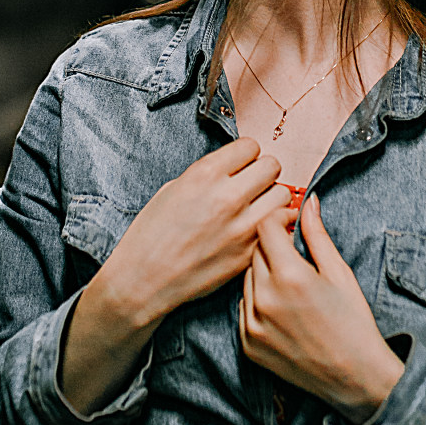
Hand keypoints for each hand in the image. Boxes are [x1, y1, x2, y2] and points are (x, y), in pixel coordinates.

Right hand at [61, 138, 291, 413]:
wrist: (144, 279)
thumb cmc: (152, 233)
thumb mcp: (174, 188)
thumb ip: (210, 175)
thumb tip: (236, 169)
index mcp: (205, 175)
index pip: (250, 146)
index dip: (246, 154)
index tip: (241, 163)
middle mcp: (227, 197)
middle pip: (271, 165)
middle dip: (263, 170)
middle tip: (253, 182)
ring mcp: (241, 227)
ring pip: (281, 195)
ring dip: (271, 196)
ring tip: (258, 204)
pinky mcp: (248, 253)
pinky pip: (278, 227)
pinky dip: (273, 224)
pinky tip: (258, 227)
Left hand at [239, 193, 403, 424]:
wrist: (354, 377)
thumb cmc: (352, 322)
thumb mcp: (339, 272)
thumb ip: (317, 234)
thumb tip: (308, 202)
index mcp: (289, 276)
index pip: (265, 228)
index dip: (278, 219)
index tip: (290, 222)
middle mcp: (265, 299)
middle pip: (255, 251)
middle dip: (273, 246)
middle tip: (295, 255)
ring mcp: (253, 324)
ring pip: (247, 278)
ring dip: (264, 272)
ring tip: (291, 285)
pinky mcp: (248, 344)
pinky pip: (244, 307)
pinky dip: (258, 300)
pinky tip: (282, 308)